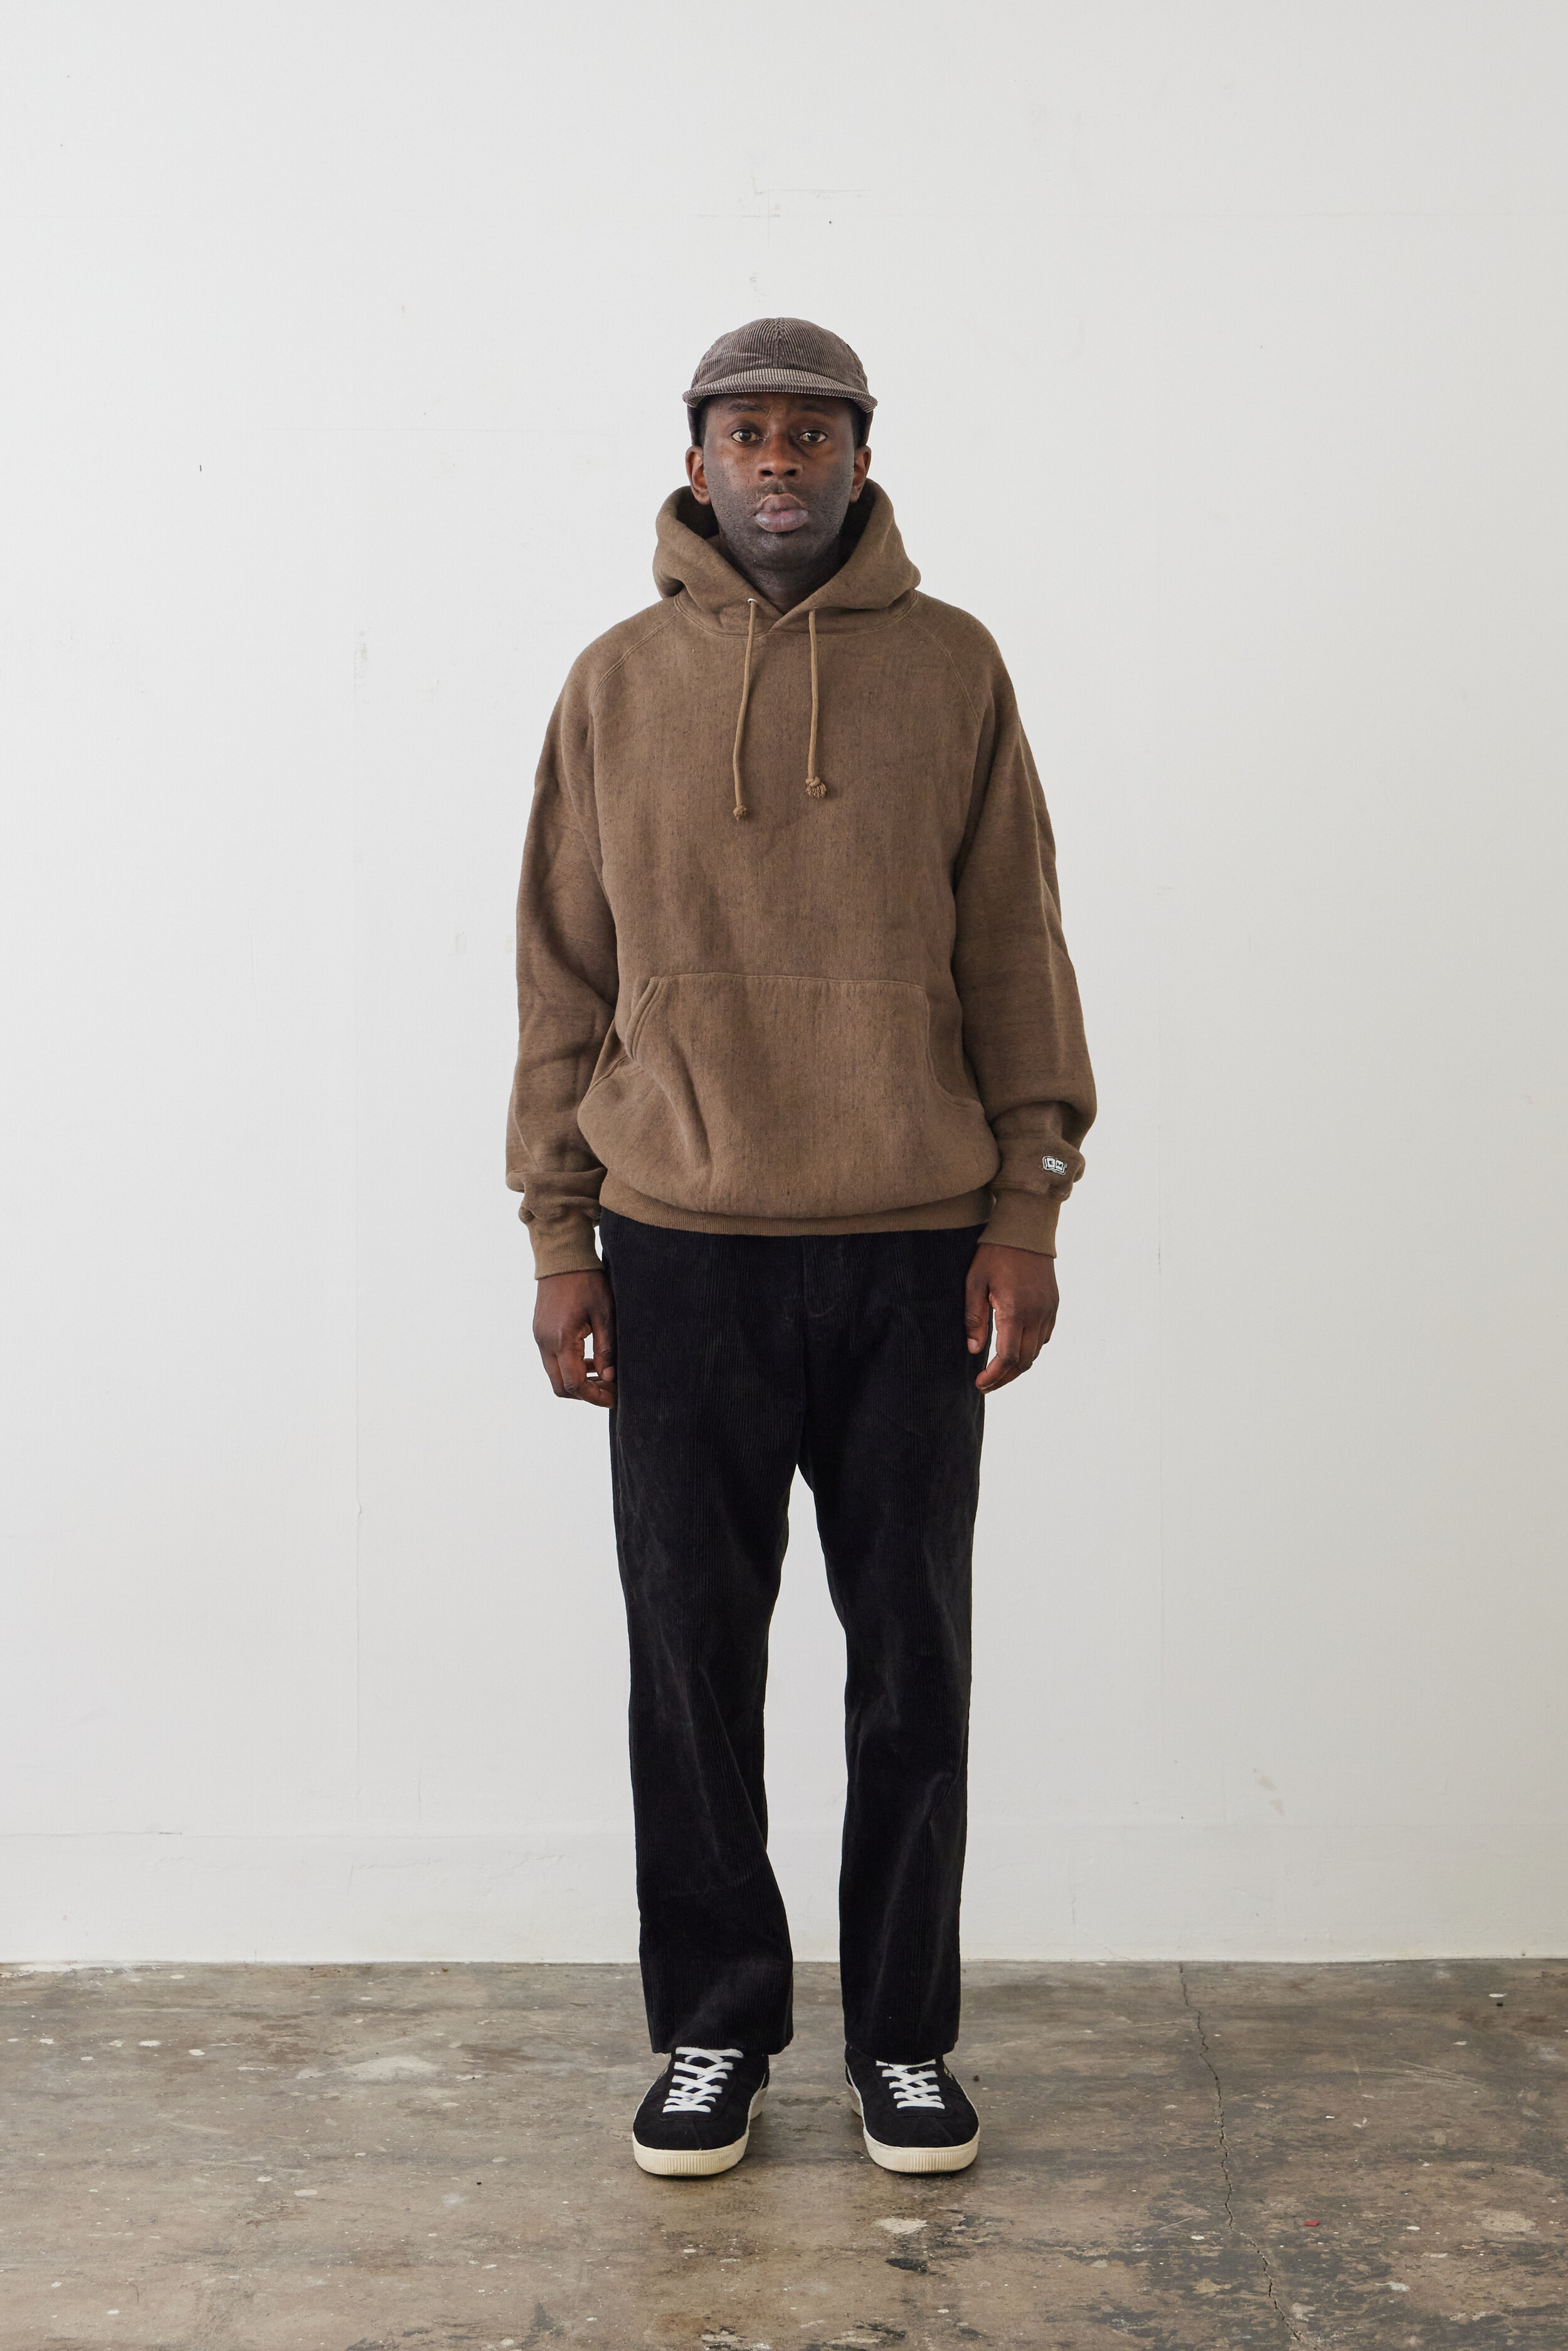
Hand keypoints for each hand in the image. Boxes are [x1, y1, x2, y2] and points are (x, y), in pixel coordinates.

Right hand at [533, 1268, 615, 1405]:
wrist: (562, 1258)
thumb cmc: (586, 1281)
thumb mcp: (604, 1313)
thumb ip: (606, 1348)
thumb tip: (610, 1377)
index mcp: (561, 1340)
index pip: (573, 1385)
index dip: (594, 1396)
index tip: (613, 1398)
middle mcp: (544, 1343)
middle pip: (559, 1387)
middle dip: (584, 1394)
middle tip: (608, 1388)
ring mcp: (539, 1338)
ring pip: (555, 1375)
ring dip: (577, 1380)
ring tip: (603, 1373)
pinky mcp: (539, 1332)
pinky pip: (552, 1360)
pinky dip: (570, 1366)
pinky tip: (589, 1358)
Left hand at [964, 1243, 1058, 1393]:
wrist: (1026, 1229)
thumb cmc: (995, 1253)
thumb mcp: (975, 1282)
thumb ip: (974, 1318)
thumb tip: (974, 1350)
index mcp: (1015, 1311)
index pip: (1008, 1358)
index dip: (994, 1376)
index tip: (979, 1383)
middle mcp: (1037, 1315)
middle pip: (1024, 1361)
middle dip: (1005, 1378)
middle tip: (986, 1384)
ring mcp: (1048, 1311)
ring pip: (1037, 1352)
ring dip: (1018, 1366)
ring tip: (998, 1372)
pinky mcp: (1054, 1305)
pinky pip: (1044, 1337)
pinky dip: (1030, 1349)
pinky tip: (1015, 1349)